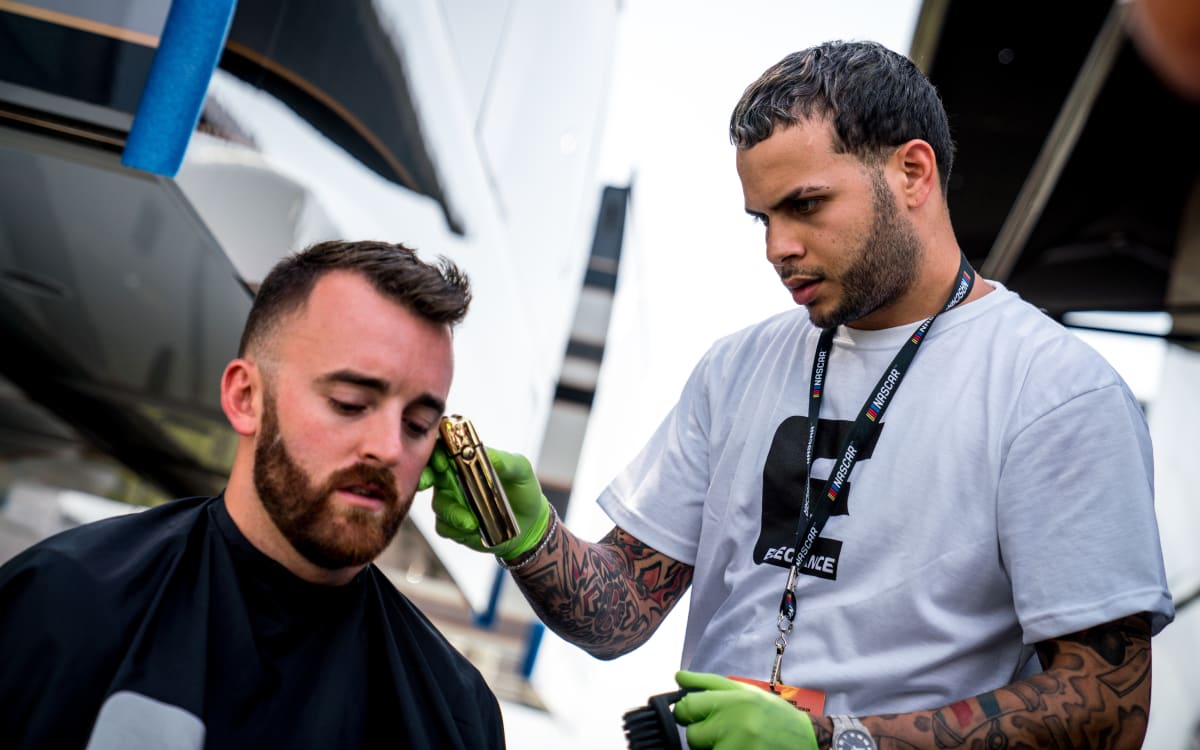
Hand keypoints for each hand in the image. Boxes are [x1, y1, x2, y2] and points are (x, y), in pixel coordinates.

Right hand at [422, 443, 550, 560]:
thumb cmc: (523, 490)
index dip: (435, 452)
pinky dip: (455, 528)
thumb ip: (505, 461)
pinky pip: (443, 526)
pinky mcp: (453, 524)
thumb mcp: (521, 471)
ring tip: (472, 521)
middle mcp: (454, 479)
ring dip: (452, 512)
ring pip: (438, 504)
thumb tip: (486, 454)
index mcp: (467, 461)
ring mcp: (452, 502)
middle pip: (428, 473)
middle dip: (424, 477)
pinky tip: (472, 529)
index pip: (443, 449)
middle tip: (427, 482)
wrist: (529, 524)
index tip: (440, 461)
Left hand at [672, 671, 816, 749]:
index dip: (687, 714)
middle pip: (692, 737)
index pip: (687, 707)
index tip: (697, 717)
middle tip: (722, 734)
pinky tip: (740, 749)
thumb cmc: (773, 715)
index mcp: (735, 700)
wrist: (808, 740)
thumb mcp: (744, 691)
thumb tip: (678, 677)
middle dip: (702, 737)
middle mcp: (737, 724)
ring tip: (735, 743)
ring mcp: (741, 748)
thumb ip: (708, 684)